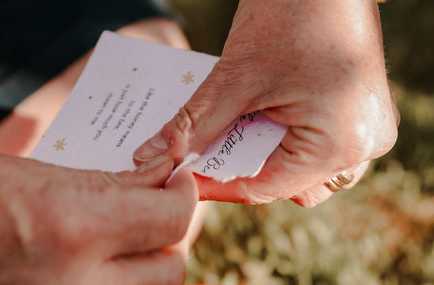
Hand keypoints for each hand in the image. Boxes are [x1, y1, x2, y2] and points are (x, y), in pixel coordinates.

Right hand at [0, 143, 196, 284]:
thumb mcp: (50, 174)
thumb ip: (121, 182)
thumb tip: (165, 176)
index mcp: (74, 229)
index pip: (171, 221)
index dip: (183, 194)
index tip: (178, 180)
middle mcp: (75, 283)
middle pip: (170, 270)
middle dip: (170, 235)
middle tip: (156, 207)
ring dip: (149, 262)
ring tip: (131, 233)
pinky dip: (119, 277)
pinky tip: (105, 255)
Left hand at [133, 0, 398, 205]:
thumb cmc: (291, 13)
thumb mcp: (237, 76)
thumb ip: (195, 123)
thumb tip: (155, 155)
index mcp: (339, 143)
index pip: (266, 188)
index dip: (218, 186)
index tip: (183, 177)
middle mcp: (362, 147)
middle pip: (287, 185)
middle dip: (243, 172)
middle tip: (205, 156)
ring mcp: (368, 132)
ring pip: (305, 173)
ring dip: (267, 161)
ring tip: (233, 137)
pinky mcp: (363, 117)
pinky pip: (320, 150)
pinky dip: (287, 144)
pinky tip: (261, 123)